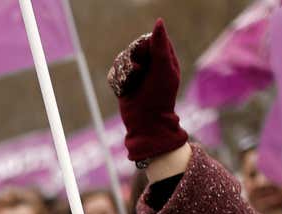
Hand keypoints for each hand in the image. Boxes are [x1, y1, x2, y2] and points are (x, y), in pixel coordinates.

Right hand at [108, 19, 187, 161]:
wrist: (145, 123)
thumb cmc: (159, 97)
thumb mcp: (163, 69)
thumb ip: (160, 46)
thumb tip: (158, 22)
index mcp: (165, 59)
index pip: (152, 40)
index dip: (147, 46)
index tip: (148, 59)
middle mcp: (151, 64)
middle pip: (136, 47)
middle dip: (134, 58)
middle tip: (139, 71)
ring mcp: (138, 73)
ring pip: (124, 58)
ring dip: (126, 69)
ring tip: (132, 82)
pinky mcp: (125, 82)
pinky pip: (116, 69)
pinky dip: (119, 77)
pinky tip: (125, 87)